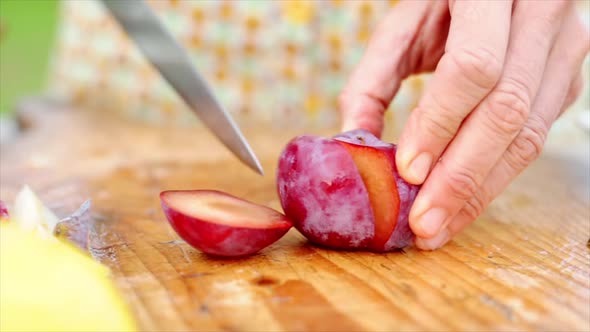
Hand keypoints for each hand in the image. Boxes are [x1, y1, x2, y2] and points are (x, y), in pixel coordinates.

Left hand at [339, 0, 588, 249]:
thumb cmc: (443, 1)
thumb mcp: (403, 26)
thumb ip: (373, 79)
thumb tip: (352, 141)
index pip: (473, 68)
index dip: (440, 124)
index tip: (408, 171)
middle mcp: (541, 16)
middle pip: (506, 112)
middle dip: (461, 177)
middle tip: (424, 222)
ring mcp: (563, 51)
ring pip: (528, 136)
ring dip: (480, 191)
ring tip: (439, 226)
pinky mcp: (567, 82)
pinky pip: (534, 140)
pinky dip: (495, 177)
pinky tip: (463, 201)